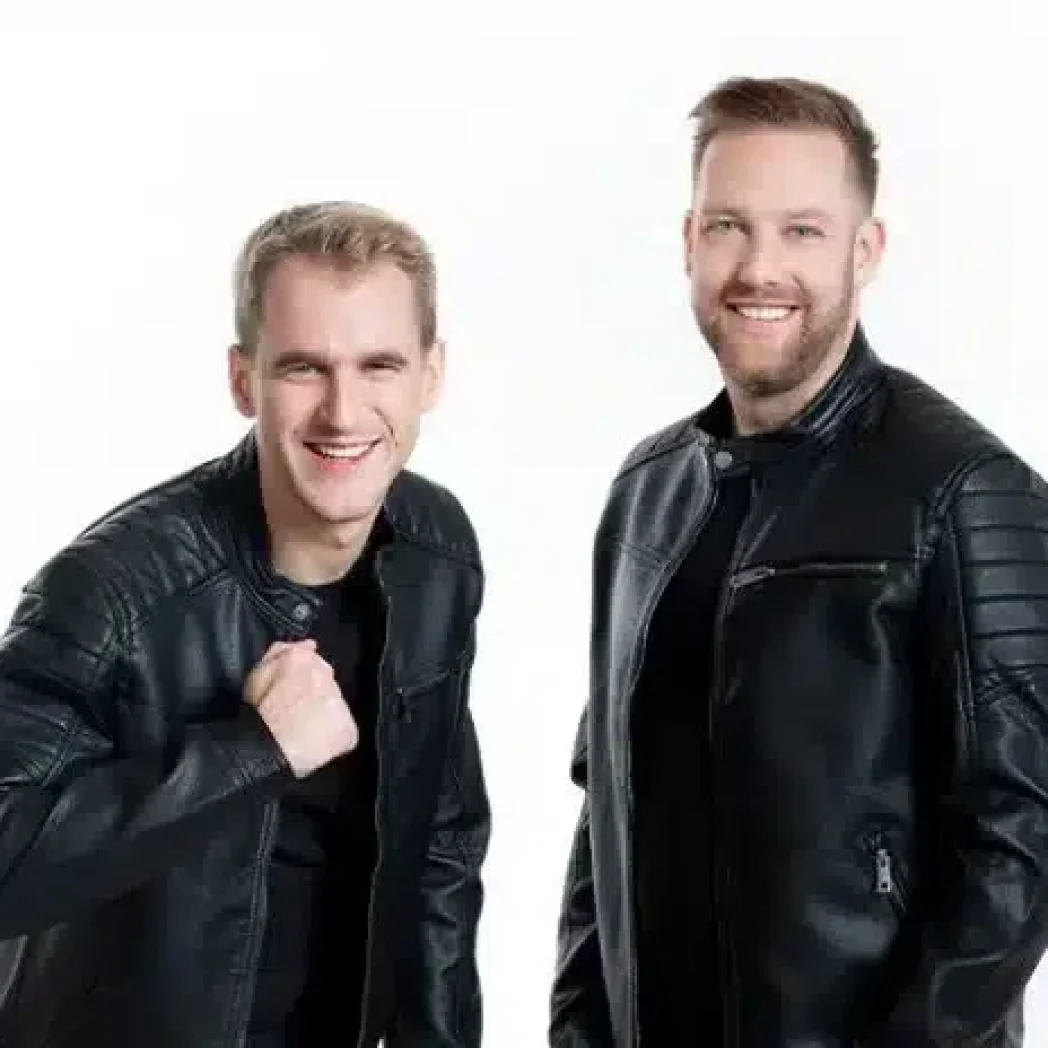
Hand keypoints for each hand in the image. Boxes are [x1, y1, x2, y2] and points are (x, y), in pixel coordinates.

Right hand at [242, 640, 357, 776]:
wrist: (272, 748)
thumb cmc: (259, 712)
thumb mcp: (257, 674)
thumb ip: (280, 651)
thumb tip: (307, 643)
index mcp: (303, 659)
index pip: (310, 659)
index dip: (300, 677)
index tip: (290, 691)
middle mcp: (327, 676)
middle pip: (324, 682)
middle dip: (313, 695)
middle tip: (295, 713)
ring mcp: (340, 703)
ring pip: (334, 705)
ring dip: (323, 714)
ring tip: (303, 730)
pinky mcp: (348, 729)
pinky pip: (343, 731)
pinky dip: (332, 736)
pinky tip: (315, 742)